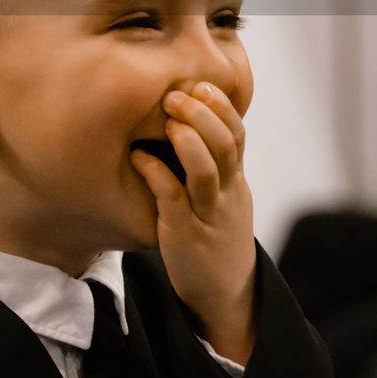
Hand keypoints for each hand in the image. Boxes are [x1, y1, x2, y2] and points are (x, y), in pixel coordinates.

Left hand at [130, 82, 255, 363]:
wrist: (224, 292)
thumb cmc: (216, 234)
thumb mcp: (225, 196)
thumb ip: (214, 162)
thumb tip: (192, 119)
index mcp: (235, 180)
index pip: (237, 134)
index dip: (222, 107)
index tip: (202, 85)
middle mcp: (226, 193)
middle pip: (226, 146)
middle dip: (204, 116)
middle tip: (177, 95)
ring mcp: (206, 214)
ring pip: (205, 172)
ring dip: (188, 142)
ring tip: (169, 122)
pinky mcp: (183, 234)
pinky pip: (173, 200)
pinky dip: (156, 174)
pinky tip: (139, 158)